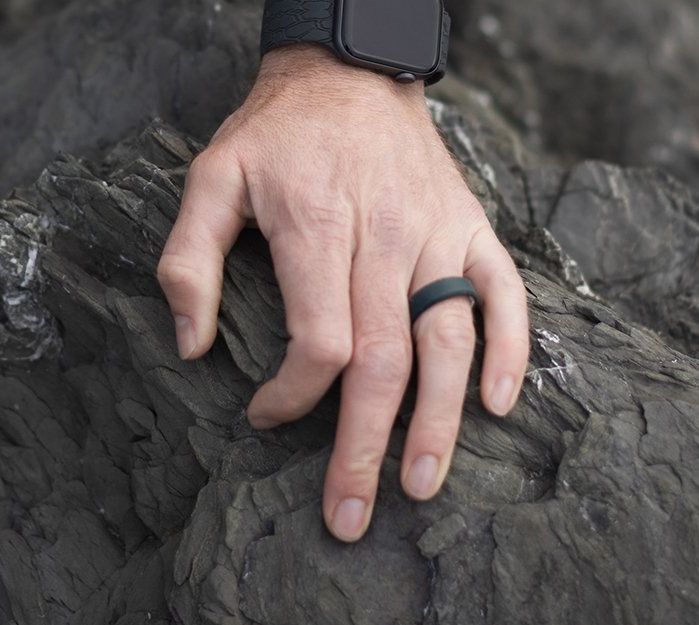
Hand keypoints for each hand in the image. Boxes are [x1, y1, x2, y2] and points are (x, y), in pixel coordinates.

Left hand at [159, 45, 530, 541]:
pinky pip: (503, 295)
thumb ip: (189, 261)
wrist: (352, 68)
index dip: (295, 394)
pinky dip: (509, 350)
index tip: (266, 417)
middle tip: (352, 513)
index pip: (321, 338)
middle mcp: (387, 236)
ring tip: (422, 483)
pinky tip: (498, 405)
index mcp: (321, 226)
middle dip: (368, 445)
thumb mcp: (211, 177)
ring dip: (439, 421)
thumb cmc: (277, 132)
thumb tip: (190, 344)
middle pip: (386, 360)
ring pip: (447, 340)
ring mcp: (438, 235)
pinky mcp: (471, 228)